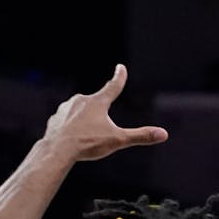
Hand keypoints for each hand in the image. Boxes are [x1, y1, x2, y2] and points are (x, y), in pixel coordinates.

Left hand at [41, 64, 167, 161]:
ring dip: (83, 122)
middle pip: (96, 104)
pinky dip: (70, 128)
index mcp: (98, 102)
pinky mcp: (55, 118)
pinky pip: (66, 121)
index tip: (120, 68)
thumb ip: (140, 136)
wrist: (57, 150)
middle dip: (98, 117)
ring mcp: (66, 108)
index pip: (113, 86)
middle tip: (95, 134)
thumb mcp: (118, 140)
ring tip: (82, 138)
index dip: (119, 77)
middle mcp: (80, 100)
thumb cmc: (87, 144)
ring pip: (79, 113)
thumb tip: (164, 134)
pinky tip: (70, 139)